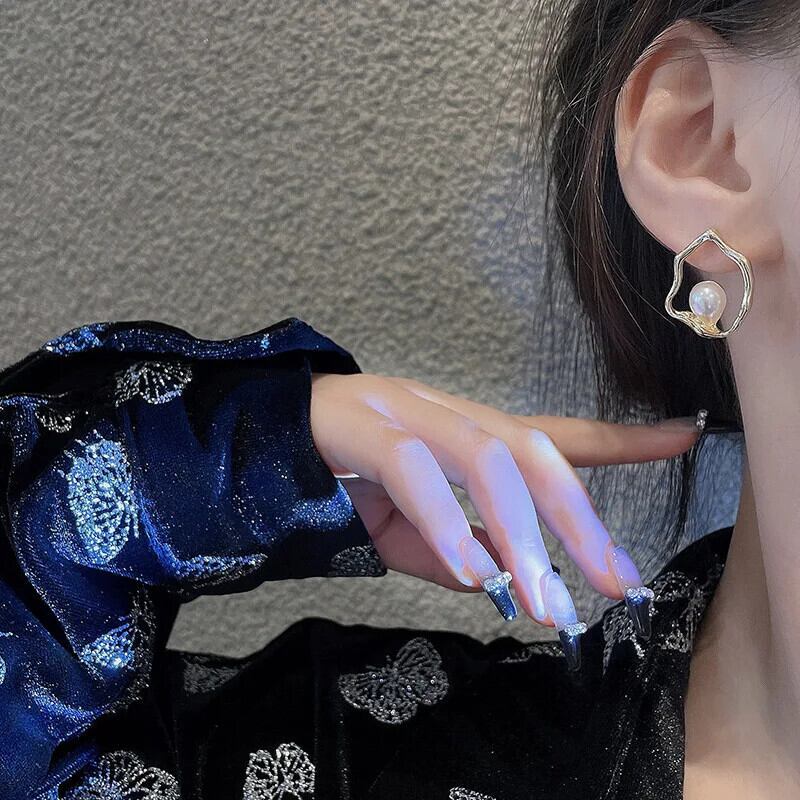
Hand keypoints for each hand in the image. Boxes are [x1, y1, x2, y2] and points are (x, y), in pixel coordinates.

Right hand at [309, 372, 699, 628]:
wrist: (251, 448)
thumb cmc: (333, 486)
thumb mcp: (404, 533)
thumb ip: (452, 552)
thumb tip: (499, 580)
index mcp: (461, 432)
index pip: (548, 435)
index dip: (619, 441)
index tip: (682, 440)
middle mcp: (442, 411)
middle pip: (531, 448)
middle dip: (579, 517)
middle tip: (611, 583)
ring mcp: (400, 409)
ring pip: (483, 457)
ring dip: (521, 535)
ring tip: (542, 600)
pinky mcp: (358, 423)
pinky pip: (413, 469)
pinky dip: (448, 520)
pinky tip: (469, 568)